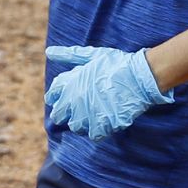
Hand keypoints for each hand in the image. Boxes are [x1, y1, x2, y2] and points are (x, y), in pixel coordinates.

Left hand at [44, 45, 172, 140]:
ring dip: (83, 124)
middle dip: (66, 114)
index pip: (52, 96)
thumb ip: (68, 55)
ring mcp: (88, 113)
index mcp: (69, 83)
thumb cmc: (116, 64)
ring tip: (94, 116)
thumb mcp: (90, 55)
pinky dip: (99, 131)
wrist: (139, 76)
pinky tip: (106, 122)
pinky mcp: (103, 124)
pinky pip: (94, 135)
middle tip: (78, 111)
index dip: (56, 98)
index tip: (62, 100)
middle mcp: (74, 100)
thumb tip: (48, 52)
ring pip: (76, 127)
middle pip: (59, 115)